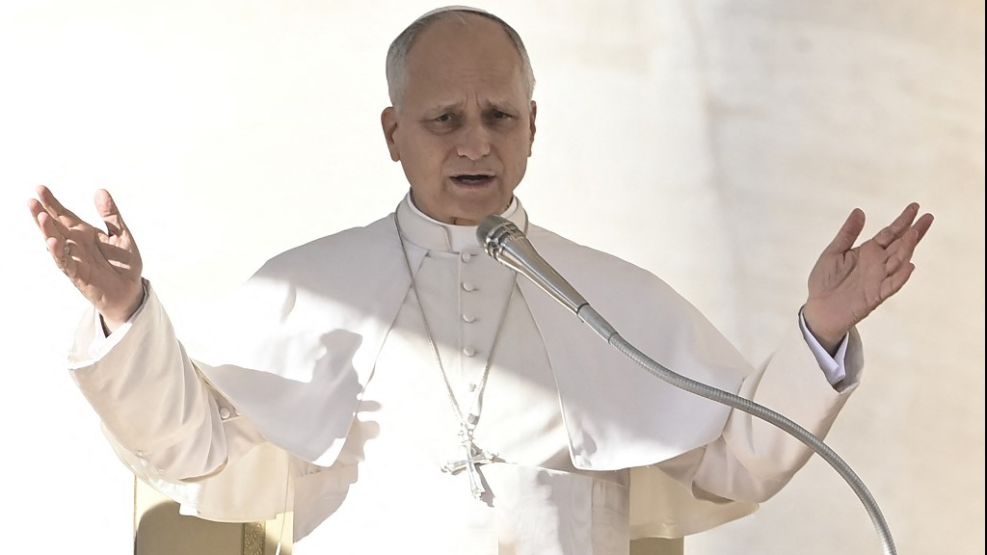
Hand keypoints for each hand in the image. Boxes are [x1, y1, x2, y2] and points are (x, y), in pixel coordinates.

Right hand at [28, 186, 143, 331]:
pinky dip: (58, 252)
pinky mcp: (78, 274)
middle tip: (31, 200)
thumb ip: (110, 215)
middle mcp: (75, 244)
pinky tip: (52, 241)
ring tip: (40, 216)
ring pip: (56, 243)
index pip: (64, 214)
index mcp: (84, 233)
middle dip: (42, 214)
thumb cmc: (124, 263)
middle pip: (54, 226)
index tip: (40, 188)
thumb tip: (100, 191)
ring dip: (47, 231)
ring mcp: (74, 258)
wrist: (131, 289)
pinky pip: (65, 262)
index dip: (52, 202)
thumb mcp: (121, 234)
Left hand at [803, 203, 933, 352]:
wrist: (818, 307)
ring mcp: (878, 279)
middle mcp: (877, 263)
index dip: (902, 221)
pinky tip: (909, 266)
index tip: (915, 206)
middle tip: (927, 217)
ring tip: (914, 234)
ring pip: (898, 262)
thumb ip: (847, 233)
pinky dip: (900, 277)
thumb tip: (859, 211)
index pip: (889, 233)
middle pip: (900, 245)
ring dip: (907, 249)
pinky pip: (891, 285)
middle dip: (913, 231)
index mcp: (868, 251)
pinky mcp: (875, 295)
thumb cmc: (825, 280)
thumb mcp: (833, 251)